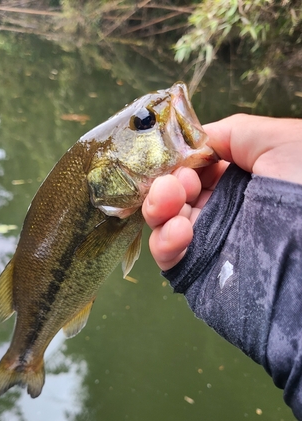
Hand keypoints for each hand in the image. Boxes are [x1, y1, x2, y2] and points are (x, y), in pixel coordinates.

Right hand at [142, 114, 301, 270]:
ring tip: (169, 201)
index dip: (181, 161)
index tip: (182, 159)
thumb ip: (231, 133)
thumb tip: (195, 143)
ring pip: (164, 223)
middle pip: (174, 194)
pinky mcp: (199, 270)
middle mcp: (221, 209)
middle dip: (167, 183)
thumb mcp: (278, 139)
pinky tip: (179, 231)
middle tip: (177, 183)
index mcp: (238, 180)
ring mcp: (209, 240)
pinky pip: (167, 257)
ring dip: (158, 208)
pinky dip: (163, 242)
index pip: (194, 168)